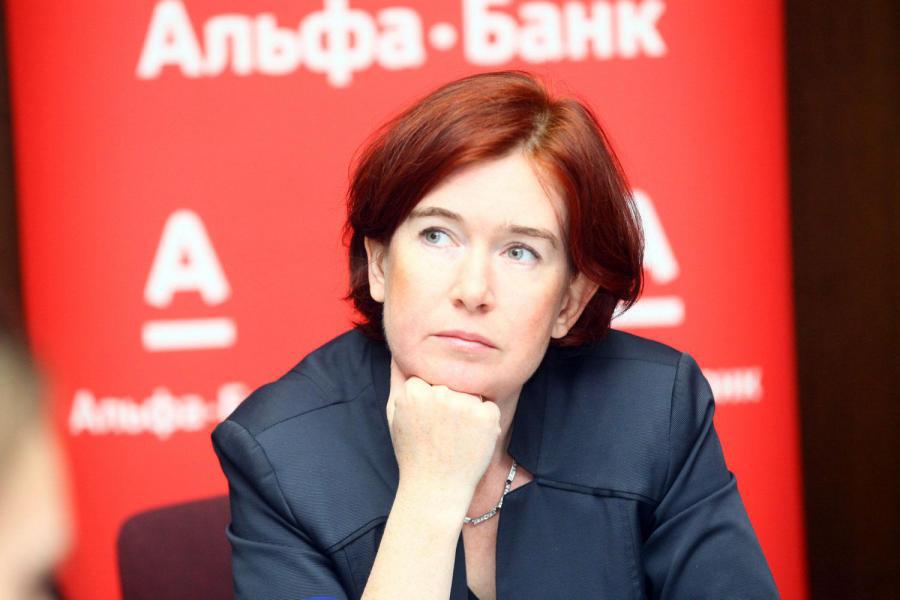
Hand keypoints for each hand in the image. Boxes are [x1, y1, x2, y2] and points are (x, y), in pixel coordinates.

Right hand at [386, 358, 500, 501]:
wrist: (435, 489)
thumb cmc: (412, 452)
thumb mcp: (393, 413)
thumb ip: (396, 378)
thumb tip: (399, 350)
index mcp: (414, 390)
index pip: (429, 379)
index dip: (428, 401)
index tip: (424, 423)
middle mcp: (439, 393)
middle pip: (451, 384)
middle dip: (449, 405)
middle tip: (440, 434)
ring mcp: (464, 404)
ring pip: (470, 394)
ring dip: (467, 412)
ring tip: (454, 439)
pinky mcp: (486, 416)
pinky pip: (488, 407)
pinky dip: (484, 424)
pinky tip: (470, 442)